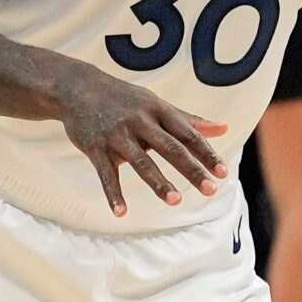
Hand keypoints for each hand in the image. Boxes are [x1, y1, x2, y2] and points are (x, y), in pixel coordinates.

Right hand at [52, 65, 227, 215]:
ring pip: (141, 162)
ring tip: (176, 200)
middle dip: (191, 170)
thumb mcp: (156, 104)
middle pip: (170, 148)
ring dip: (158, 182)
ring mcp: (116, 136)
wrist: (77, 88)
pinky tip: (122, 213)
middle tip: (211, 190)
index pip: (187, 134)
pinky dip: (113, 194)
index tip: (223, 173)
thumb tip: (224, 129)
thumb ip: (188, 120)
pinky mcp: (95, 148)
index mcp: (157, 110)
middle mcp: (139, 122)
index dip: (206, 153)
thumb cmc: (124, 99)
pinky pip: (106, 174)